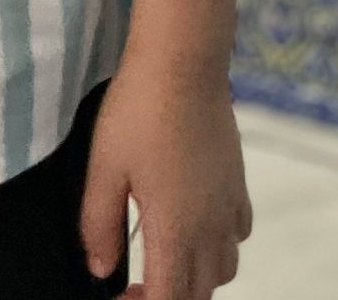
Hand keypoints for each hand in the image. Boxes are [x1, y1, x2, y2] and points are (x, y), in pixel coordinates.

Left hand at [77, 60, 251, 299]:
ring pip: (222, 269)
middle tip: (131, 287)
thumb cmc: (138, 110)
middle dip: (166, 298)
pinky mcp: (237, 183)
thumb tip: (100, 270)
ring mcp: (229, 205)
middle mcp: (211, 228)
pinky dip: (217, 247)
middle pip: (199, 293)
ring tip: (160, 257)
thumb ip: (99, 224)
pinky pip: (236, 235)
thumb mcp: (104, 167)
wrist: (184, 62)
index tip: (117, 297)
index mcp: (177, 229)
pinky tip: (192, 224)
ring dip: (194, 277)